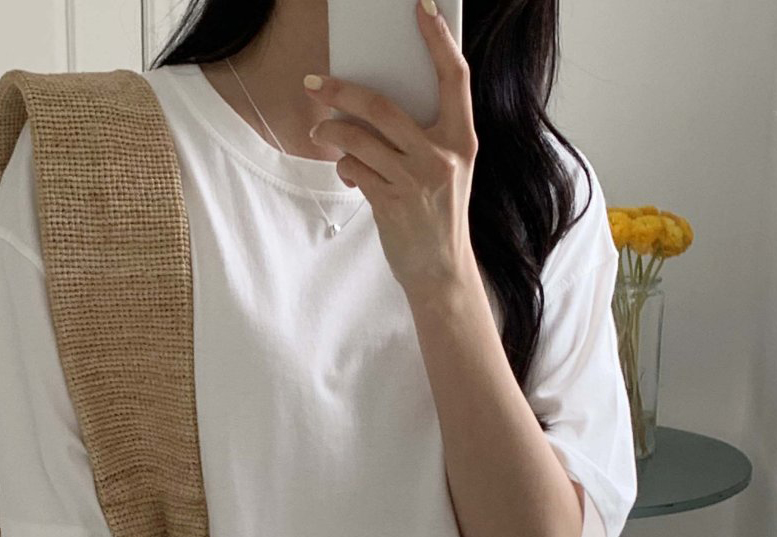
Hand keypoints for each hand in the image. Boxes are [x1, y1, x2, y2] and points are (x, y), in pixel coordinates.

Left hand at [305, 1, 477, 301]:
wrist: (440, 271)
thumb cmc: (438, 212)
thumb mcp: (445, 168)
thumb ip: (422, 135)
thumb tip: (371, 100)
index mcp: (462, 139)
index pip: (454, 77)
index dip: (439, 39)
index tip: (422, 7)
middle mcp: (441, 155)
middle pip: (382, 106)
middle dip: (341, 90)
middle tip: (314, 82)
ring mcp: (416, 180)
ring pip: (358, 138)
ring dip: (330, 132)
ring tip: (320, 131)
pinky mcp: (391, 203)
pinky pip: (355, 169)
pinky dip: (344, 167)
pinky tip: (348, 172)